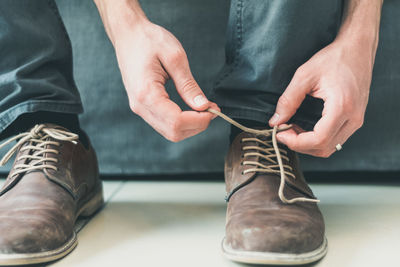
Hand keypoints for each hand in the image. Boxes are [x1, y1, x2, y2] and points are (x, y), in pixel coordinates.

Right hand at [95, 0, 218, 141]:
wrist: (128, 34)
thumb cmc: (149, 40)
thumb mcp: (175, 57)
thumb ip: (188, 85)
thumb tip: (203, 106)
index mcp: (146, 93)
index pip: (176, 122)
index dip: (199, 121)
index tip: (214, 109)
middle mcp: (140, 106)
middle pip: (173, 132)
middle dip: (197, 125)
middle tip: (212, 109)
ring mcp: (139, 108)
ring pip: (169, 132)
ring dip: (190, 125)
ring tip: (205, 109)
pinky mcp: (142, 106)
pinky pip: (164, 123)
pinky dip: (182, 121)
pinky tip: (192, 110)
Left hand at [269, 41, 372, 156]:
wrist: (357, 48)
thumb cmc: (334, 58)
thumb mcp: (304, 76)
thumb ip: (288, 100)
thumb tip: (275, 121)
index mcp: (342, 107)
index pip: (318, 140)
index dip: (296, 142)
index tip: (280, 133)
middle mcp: (353, 118)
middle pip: (324, 148)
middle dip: (300, 144)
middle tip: (283, 131)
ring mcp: (357, 120)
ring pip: (330, 147)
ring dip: (308, 144)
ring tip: (292, 129)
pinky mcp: (355, 119)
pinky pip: (335, 139)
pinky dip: (317, 139)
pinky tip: (305, 127)